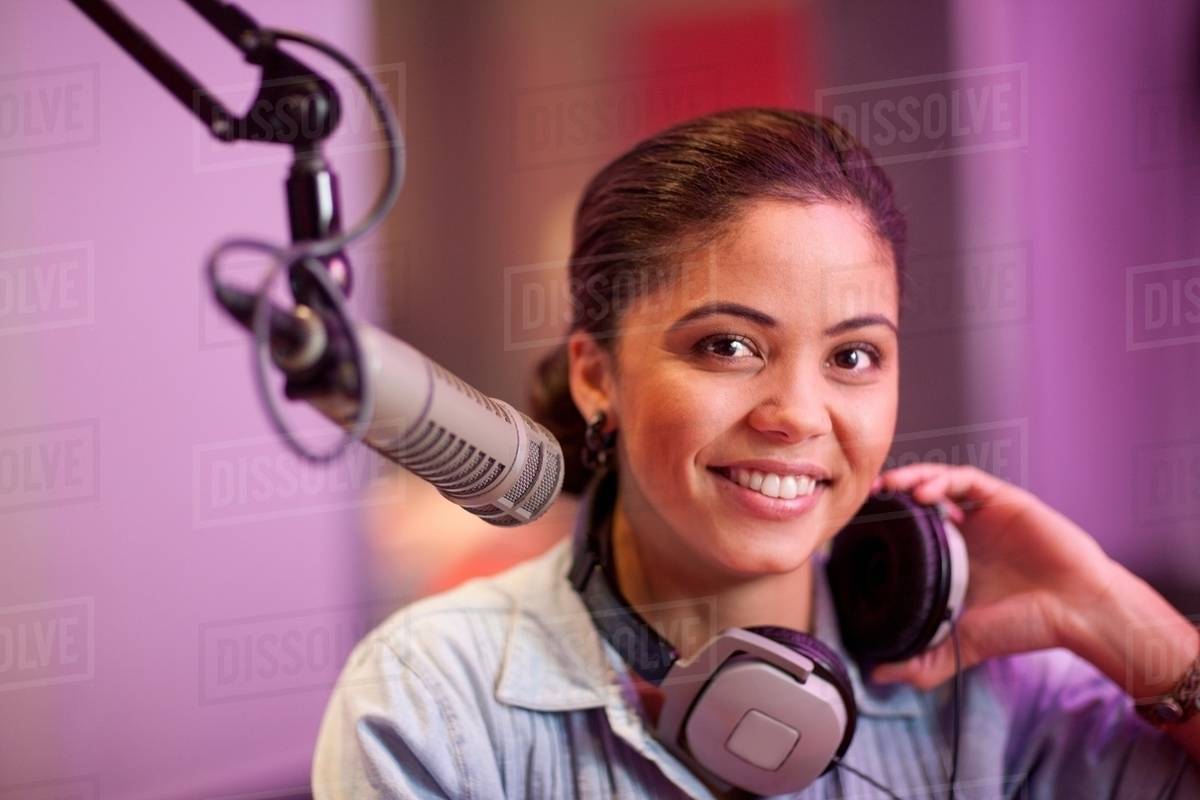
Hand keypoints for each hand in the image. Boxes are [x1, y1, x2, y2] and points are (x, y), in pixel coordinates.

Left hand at [866, 462, 1117, 688]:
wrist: (1077, 612)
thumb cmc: (1025, 627)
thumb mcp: (962, 646)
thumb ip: (922, 662)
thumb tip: (875, 675)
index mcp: (948, 560)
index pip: (905, 532)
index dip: (879, 525)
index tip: (852, 528)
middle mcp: (962, 532)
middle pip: (915, 501)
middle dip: (887, 495)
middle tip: (865, 498)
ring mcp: (982, 514)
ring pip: (937, 482)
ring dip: (910, 479)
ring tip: (889, 488)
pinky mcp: (1003, 499)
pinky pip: (967, 479)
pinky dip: (942, 480)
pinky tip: (924, 494)